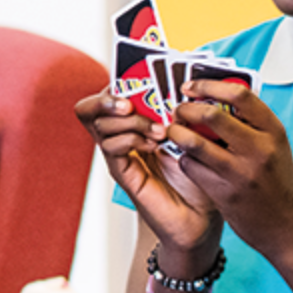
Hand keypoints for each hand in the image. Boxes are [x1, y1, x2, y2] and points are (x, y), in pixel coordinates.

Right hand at [75, 89, 218, 250]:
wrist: (202, 215)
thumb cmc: (199, 173)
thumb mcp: (192, 133)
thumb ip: (181, 109)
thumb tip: (182, 81)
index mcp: (135, 121)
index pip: (107, 93)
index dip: (115, 81)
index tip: (137, 77)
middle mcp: (121, 136)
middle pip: (89, 108)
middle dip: (108, 98)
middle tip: (131, 104)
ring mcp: (119, 155)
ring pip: (99, 125)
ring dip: (130, 121)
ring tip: (158, 130)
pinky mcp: (122, 173)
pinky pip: (110, 148)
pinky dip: (131, 140)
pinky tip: (154, 145)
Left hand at [164, 79, 292, 252]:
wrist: (288, 227)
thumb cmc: (277, 183)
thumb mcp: (274, 146)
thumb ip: (251, 124)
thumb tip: (215, 98)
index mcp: (273, 131)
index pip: (239, 94)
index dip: (209, 86)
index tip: (192, 87)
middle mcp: (259, 149)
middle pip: (211, 114)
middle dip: (187, 108)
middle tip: (178, 109)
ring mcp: (240, 172)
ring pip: (194, 142)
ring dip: (177, 132)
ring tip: (173, 130)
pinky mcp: (224, 193)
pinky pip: (192, 167)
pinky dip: (184, 158)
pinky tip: (187, 158)